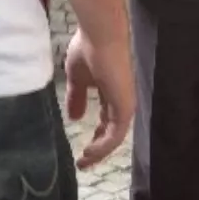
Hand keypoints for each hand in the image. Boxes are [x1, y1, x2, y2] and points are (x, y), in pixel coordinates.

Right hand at [64, 28, 135, 168]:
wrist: (99, 35)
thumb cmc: (88, 49)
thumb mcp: (77, 79)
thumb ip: (76, 98)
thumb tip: (73, 118)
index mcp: (110, 94)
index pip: (105, 122)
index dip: (95, 137)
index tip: (81, 151)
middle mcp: (120, 101)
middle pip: (111, 133)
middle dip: (98, 150)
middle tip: (83, 163)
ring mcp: (125, 105)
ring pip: (114, 138)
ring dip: (99, 152)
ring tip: (84, 161)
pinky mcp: (125, 107)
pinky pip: (115, 135)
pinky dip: (103, 146)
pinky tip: (89, 152)